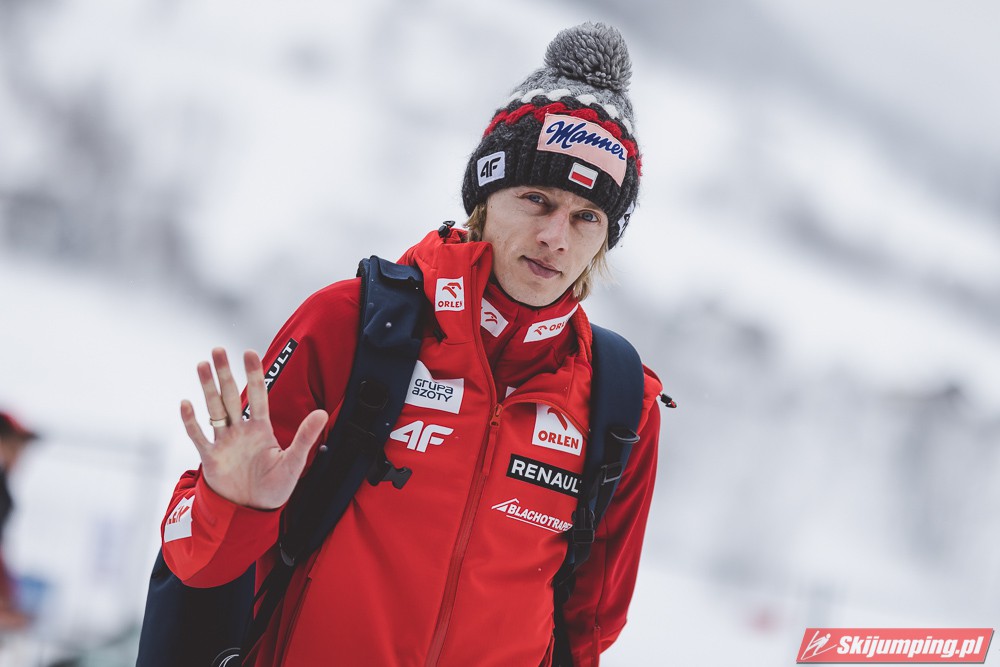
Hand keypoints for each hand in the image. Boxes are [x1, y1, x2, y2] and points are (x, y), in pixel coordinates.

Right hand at [180, 348, 327, 509]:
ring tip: (202, 365)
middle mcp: (241, 431)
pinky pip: (199, 436)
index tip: (249, 352)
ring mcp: (224, 442)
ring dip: (208, 388)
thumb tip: (323, 412)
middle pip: (231, 396)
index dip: (254, 374)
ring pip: (214, 410)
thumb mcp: (294, 461)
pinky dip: (192, 421)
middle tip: (217, 350)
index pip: (258, 395)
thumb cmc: (275, 486)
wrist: (253, 510)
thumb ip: (305, 436)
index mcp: (261, 429)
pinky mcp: (211, 458)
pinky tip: (186, 403)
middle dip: (225, 373)